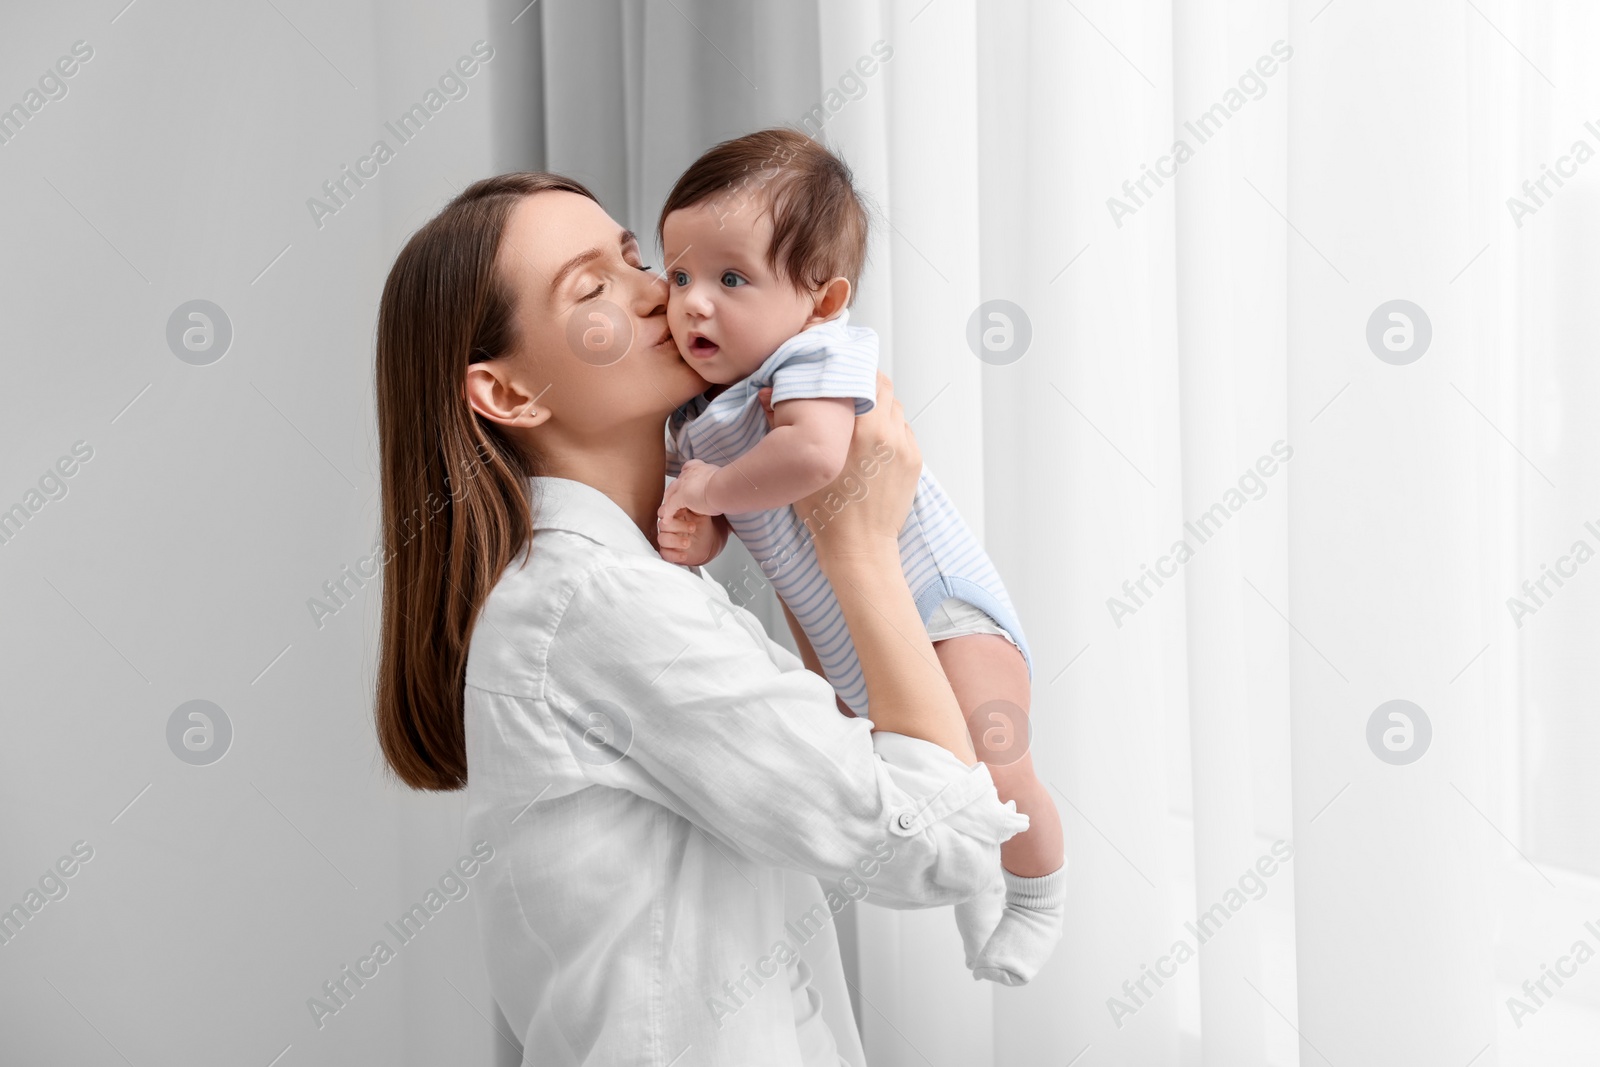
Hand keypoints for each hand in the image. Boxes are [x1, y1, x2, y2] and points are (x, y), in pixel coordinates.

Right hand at [657, 506, 722, 566]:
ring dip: (675, 540)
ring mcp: (668, 540)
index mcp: (674, 515)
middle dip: (677, 526)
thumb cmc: (703, 526)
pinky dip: (674, 555)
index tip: (683, 512)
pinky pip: (665, 554)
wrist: (710, 542)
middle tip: (692, 527)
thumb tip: (687, 498)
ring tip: (688, 542)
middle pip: (662, 525)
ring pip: (661, 539)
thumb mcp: (701, 514)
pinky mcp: (669, 552)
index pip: (663, 511)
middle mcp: (669, 527)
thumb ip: (693, 505)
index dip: (669, 512)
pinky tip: (684, 554)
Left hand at [660, 459, 722, 519]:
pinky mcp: (681, 496)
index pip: (687, 469)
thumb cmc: (730, 485)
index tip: (685, 484)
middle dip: (674, 491)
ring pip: (670, 494)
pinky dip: (668, 514)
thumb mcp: (723, 479)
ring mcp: (683, 484)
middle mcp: (689, 473)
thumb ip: (718, 482)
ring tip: (668, 511)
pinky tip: (667, 520)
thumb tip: (726, 486)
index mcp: (699, 468)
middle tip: (674, 501)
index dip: (684, 478)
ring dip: (669, 502)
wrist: (727, 487)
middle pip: (676, 482)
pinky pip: (670, 506)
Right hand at [799, 373, 919, 565]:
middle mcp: (890, 435)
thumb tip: (767, 396)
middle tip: (847, 395)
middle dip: (867, 389)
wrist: (859, 549)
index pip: (868, 380)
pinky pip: (904, 433)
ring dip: (880, 410)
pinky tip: (871, 444)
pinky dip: (890, 431)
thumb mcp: (803, 467)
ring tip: (859, 421)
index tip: (841, 373)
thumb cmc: (829, 514)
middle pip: (885, 391)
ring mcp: (905, 450)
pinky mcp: (913, 464)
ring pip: (896, 412)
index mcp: (865, 431)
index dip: (854, 372)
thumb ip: (784, 426)